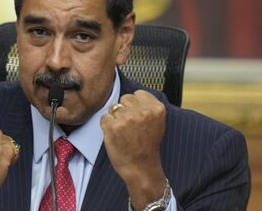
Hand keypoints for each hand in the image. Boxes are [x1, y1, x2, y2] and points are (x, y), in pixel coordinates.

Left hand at [100, 90, 166, 209]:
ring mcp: (126, 118)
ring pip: (113, 107)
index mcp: (156, 108)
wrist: (141, 167)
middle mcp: (142, 111)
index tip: (137, 115)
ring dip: (115, 117)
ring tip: (123, 131)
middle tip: (130, 125)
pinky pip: (104, 117)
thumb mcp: (157, 123)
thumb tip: (134, 96)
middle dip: (125, 109)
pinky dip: (107, 126)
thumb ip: (148, 107)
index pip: (138, 94)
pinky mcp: (112, 126)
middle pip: (125, 98)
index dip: (135, 104)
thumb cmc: (147, 147)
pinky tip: (115, 135)